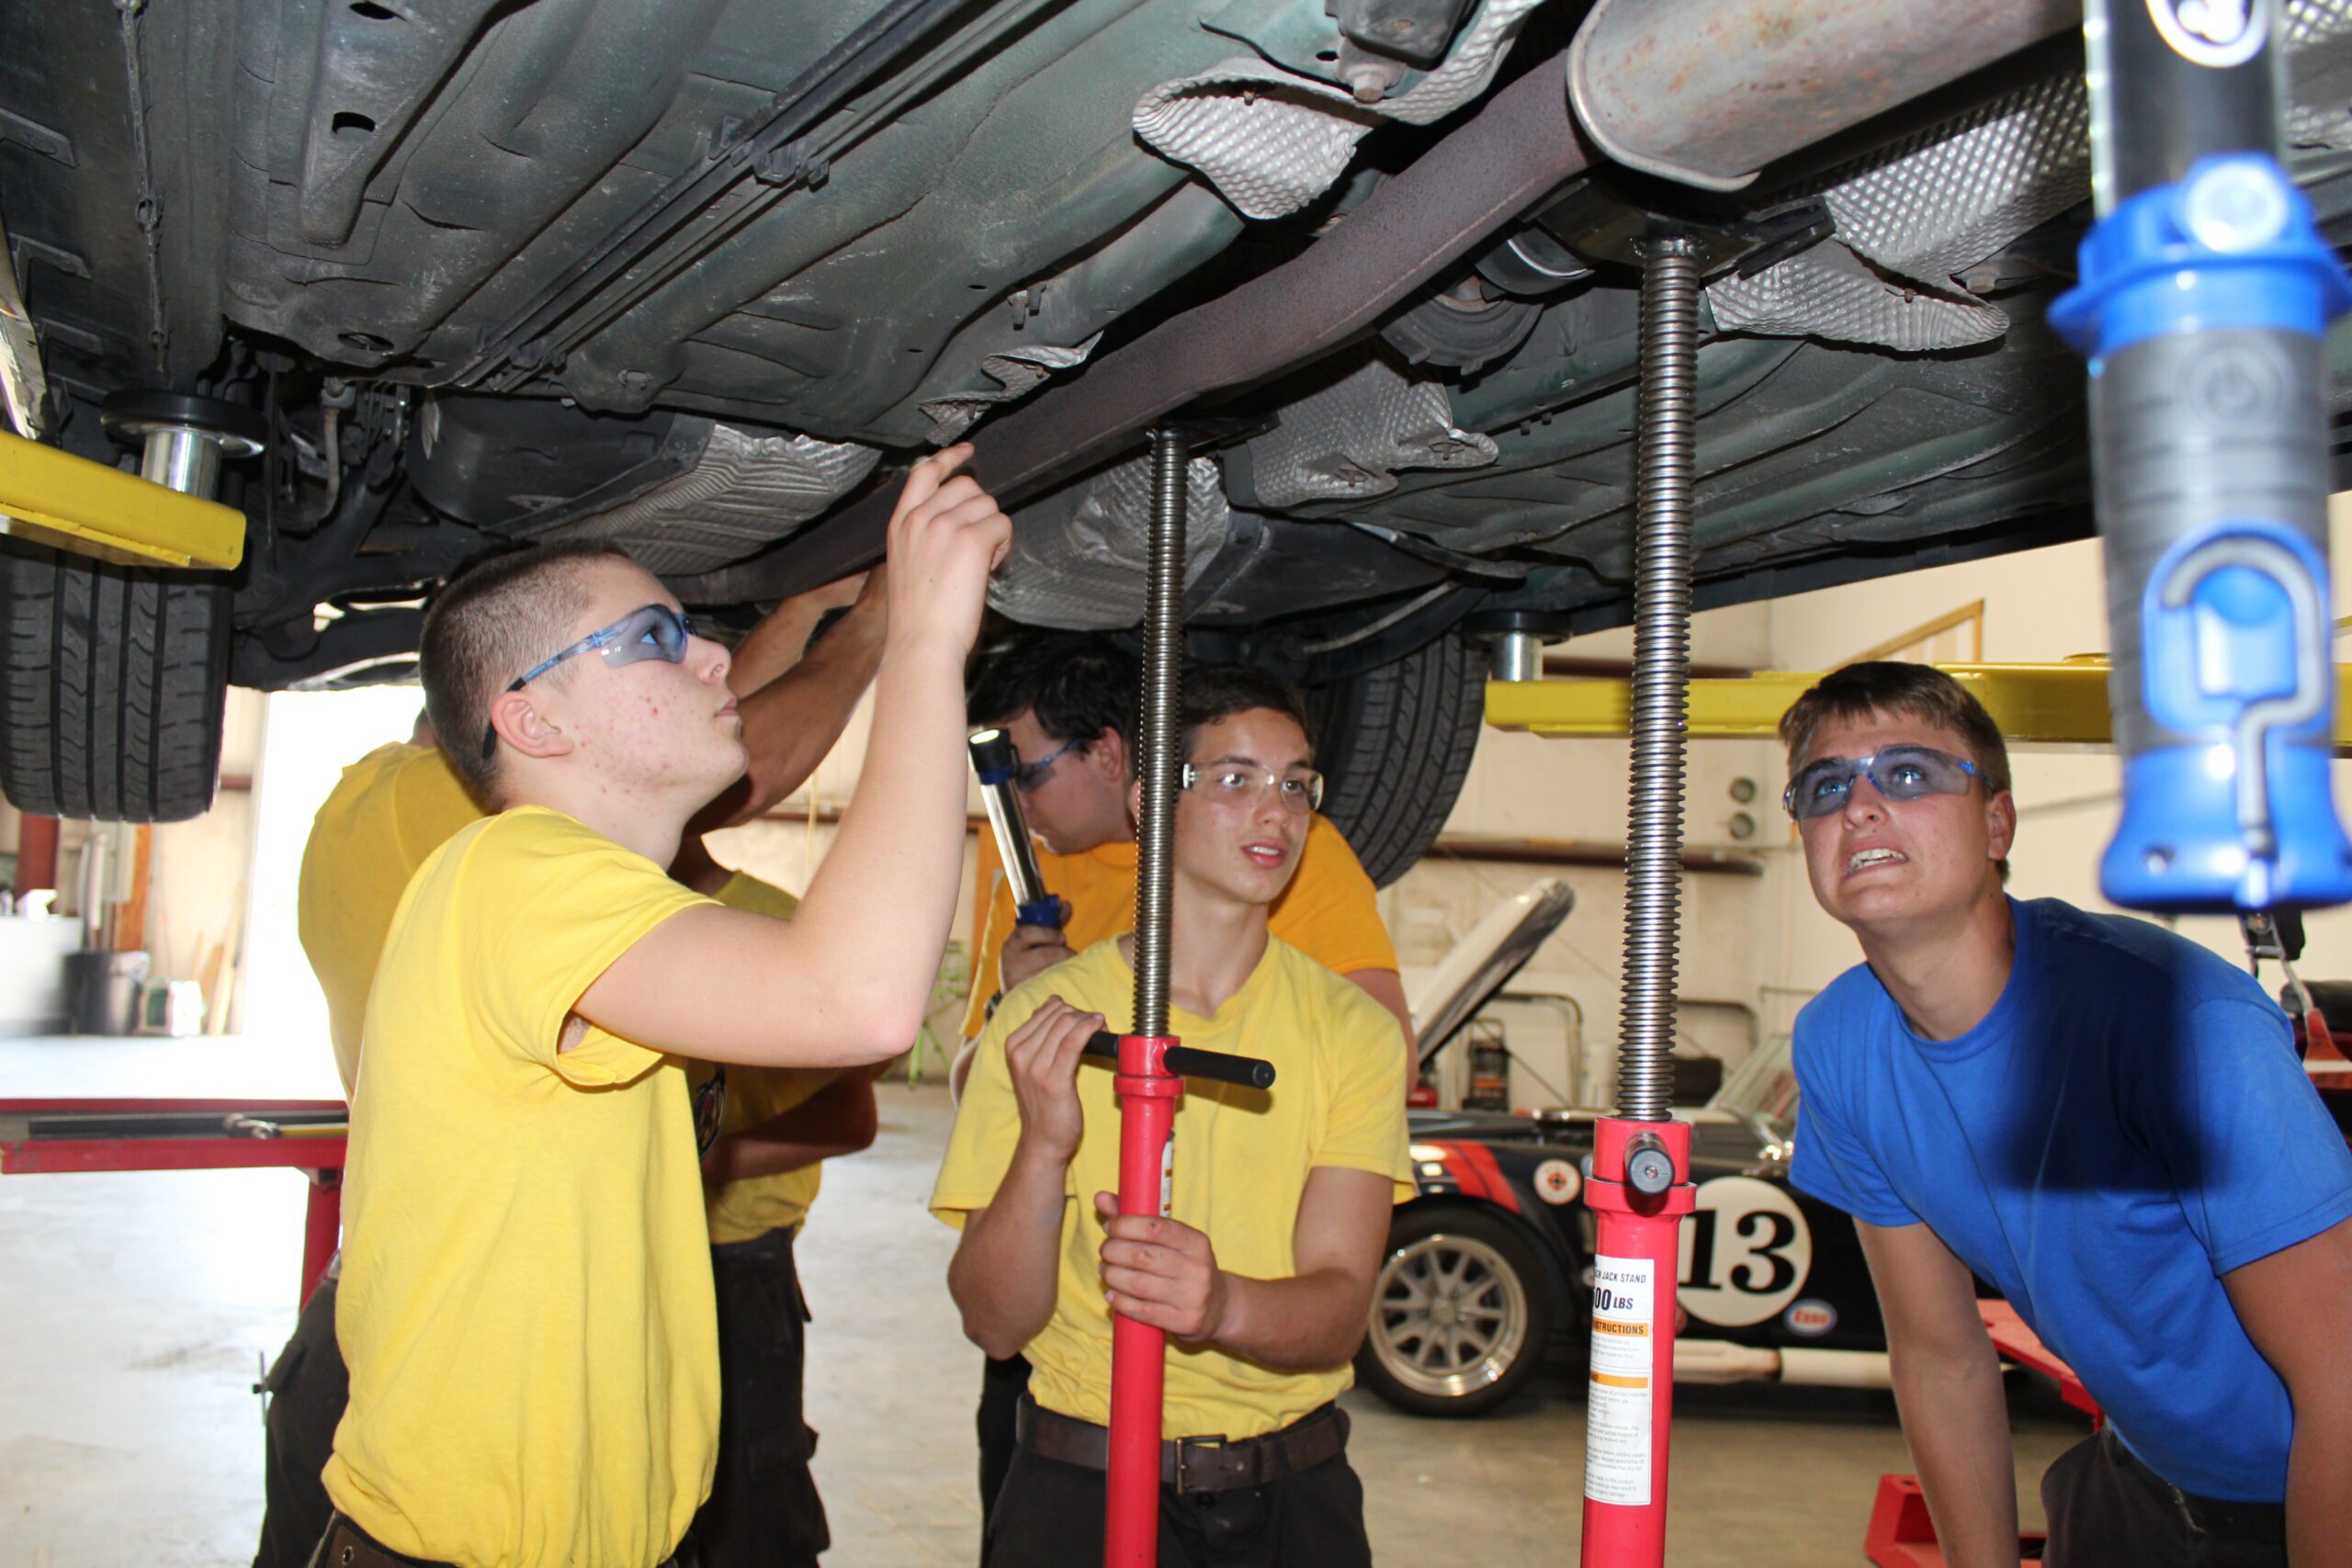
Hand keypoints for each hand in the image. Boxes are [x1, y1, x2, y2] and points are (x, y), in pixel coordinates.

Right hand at [884, 445, 1010, 659]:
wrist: (921, 643)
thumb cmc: (919, 617)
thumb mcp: (909, 564)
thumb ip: (926, 535)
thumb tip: (963, 521)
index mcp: (901, 523)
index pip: (925, 473)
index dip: (949, 458)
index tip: (967, 451)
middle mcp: (920, 518)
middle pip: (968, 486)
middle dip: (981, 511)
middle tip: (978, 548)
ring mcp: (944, 525)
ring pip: (989, 505)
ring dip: (993, 531)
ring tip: (978, 565)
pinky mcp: (970, 539)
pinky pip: (1002, 524)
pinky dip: (1003, 545)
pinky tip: (989, 568)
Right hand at [1000, 899, 1073, 988]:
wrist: (1015, 993)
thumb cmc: (1029, 958)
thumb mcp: (1034, 939)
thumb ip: (1051, 922)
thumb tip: (1066, 904)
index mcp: (1011, 944)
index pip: (1027, 933)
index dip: (1048, 934)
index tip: (1063, 937)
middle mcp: (1011, 962)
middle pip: (1045, 955)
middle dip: (1063, 953)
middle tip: (1069, 954)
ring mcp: (1019, 980)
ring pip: (1052, 971)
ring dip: (1065, 967)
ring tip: (1065, 966)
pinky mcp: (1028, 995)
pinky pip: (1053, 985)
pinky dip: (1062, 981)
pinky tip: (1062, 979)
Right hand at [1003, 996, 1098, 1165]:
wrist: (1042, 1139)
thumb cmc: (1044, 1102)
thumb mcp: (1034, 1062)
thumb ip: (1042, 1033)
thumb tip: (1054, 1001)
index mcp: (1013, 1045)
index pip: (1046, 1010)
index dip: (1071, 1009)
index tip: (1086, 1020)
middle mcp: (1020, 1053)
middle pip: (1058, 1015)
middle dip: (1082, 1015)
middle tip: (1097, 1026)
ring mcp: (1034, 1067)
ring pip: (1066, 1025)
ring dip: (1089, 1021)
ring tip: (1100, 1029)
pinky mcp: (1053, 1080)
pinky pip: (1072, 1042)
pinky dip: (1088, 1028)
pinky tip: (1099, 1026)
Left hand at [1095, 1191, 1227, 1342]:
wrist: (1218, 1307)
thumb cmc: (1185, 1266)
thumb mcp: (1171, 1241)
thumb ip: (1135, 1218)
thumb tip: (1101, 1198)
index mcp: (1196, 1242)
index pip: (1156, 1227)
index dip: (1126, 1225)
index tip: (1109, 1227)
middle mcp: (1198, 1268)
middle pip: (1142, 1256)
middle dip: (1113, 1252)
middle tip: (1104, 1252)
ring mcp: (1193, 1297)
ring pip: (1139, 1284)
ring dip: (1113, 1276)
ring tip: (1105, 1272)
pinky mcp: (1185, 1321)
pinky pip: (1143, 1311)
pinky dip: (1121, 1302)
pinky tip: (1112, 1295)